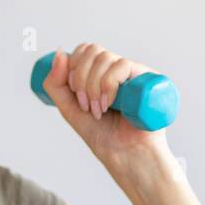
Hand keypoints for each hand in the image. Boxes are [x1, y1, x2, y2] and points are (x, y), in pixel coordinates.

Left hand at [40, 43, 170, 169]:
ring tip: (99, 110)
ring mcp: (134, 71)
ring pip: (106, 58)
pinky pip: (123, 65)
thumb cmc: (102, 135)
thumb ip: (56, 84)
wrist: (125, 154)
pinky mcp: (148, 78)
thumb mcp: (69, 109)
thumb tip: (59, 52)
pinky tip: (110, 104)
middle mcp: (119, 68)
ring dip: (94, 87)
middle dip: (82, 79)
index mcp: (102, 72)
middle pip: (93, 50)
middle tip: (86, 105)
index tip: (75, 95)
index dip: (73, 68)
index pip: (85, 50)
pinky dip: (108, 84)